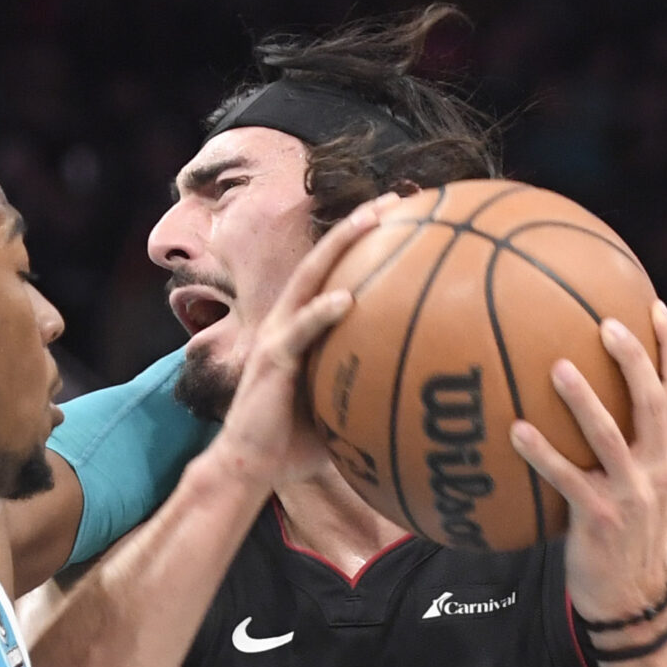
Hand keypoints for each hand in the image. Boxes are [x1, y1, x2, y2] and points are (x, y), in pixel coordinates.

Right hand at [209, 196, 401, 482]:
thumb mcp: (339, 410)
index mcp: (302, 328)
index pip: (334, 273)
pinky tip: (348, 299)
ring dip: (342, 244)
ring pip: (310, 277)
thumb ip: (366, 390)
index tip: (402, 219)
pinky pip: (301, 331)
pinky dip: (322, 313)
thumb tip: (417, 394)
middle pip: (324, 258)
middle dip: (358, 224)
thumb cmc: (294, 445)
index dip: (361, 243)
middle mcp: (287, 321)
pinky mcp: (272, 360)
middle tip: (396, 198)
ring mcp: (277, 336)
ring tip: (374, 219)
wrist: (249, 468)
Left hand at [510, 301, 666, 625]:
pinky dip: (541, 454)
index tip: (655, 306)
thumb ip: (630, 446)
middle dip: (634, 358)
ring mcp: (633, 493)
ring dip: (584, 399)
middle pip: (654, 400)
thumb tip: (593, 403)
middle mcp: (660, 467)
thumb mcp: (641, 486)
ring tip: (557, 367)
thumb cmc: (624, 534)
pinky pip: (567, 479)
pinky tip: (515, 431)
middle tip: (606, 323)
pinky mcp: (602, 518)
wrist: (629, 596)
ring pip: (611, 435)